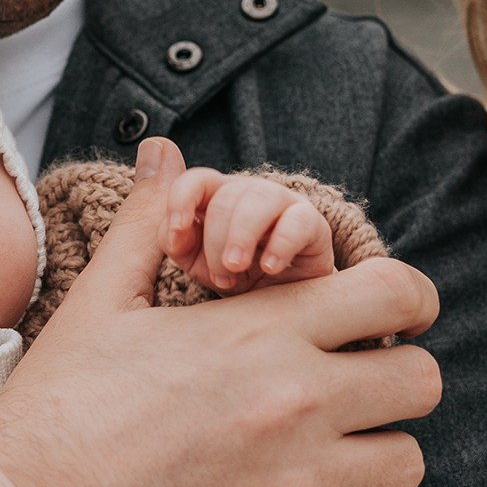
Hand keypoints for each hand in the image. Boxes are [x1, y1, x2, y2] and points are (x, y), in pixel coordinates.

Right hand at [0, 138, 441, 486]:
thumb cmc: (59, 407)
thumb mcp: (101, 304)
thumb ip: (150, 223)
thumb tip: (166, 154)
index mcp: (261, 330)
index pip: (399, 294)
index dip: (403, 303)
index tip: (381, 321)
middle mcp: (297, 402)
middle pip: (422, 382)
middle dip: (390, 383)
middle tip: (344, 394)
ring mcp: (300, 485)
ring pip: (404, 464)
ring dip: (367, 459)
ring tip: (311, 460)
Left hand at [163, 166, 335, 292]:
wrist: (281, 305)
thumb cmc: (234, 277)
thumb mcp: (196, 263)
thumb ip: (176, 240)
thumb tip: (173, 224)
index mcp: (215, 196)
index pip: (196, 180)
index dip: (182, 198)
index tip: (179, 228)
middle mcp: (249, 192)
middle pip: (225, 197)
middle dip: (216, 239)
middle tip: (221, 277)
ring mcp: (283, 203)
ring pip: (260, 199)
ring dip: (242, 236)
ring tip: (237, 269)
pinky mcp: (313, 223)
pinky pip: (298, 221)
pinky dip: (281, 244)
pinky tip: (269, 268)